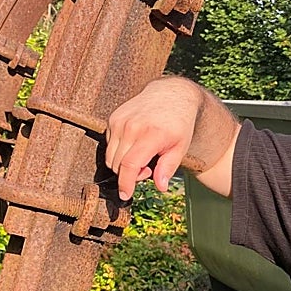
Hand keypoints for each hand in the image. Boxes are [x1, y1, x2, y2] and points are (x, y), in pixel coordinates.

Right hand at [105, 77, 203, 199]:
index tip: (125, 195)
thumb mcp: (180, 147)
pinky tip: (135, 145)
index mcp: (151, 135)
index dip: (126, 184)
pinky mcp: (113, 118)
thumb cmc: (179, 124)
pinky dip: (119, 151)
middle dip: (130, 174)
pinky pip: (109, 144)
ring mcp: (120, 121)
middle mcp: (132, 127)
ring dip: (123, 164)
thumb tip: (160, 186)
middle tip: (148, 168)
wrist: (171, 95)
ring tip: (143, 156)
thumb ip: (168, 167)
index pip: (130, 165)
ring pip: (110, 157)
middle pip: (118, 164)